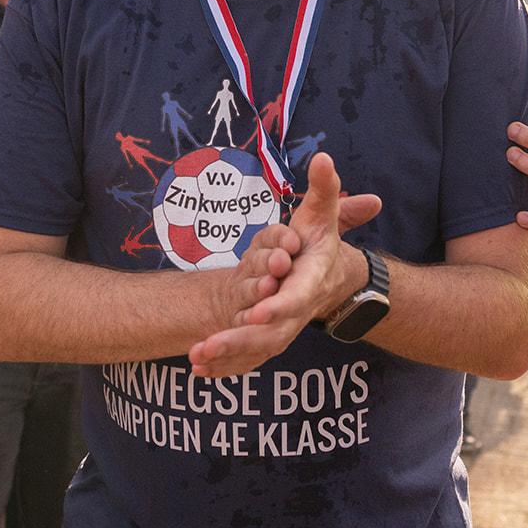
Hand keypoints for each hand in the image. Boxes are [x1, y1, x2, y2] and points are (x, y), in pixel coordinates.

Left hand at [189, 155, 379, 376]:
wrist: (332, 279)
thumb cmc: (320, 242)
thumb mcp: (323, 213)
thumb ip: (325, 188)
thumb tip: (324, 157)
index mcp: (310, 281)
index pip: (295, 298)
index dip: (276, 307)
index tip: (254, 312)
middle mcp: (297, 310)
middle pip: (272, 333)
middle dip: (241, 340)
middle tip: (210, 343)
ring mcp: (283, 328)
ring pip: (256, 350)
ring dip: (227, 357)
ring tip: (195, 357)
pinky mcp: (269, 339)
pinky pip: (247, 358)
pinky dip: (225, 367)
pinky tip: (196, 370)